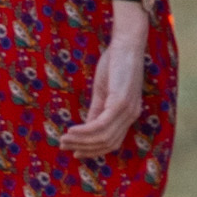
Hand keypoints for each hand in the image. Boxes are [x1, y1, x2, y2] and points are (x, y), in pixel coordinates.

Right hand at [54, 4, 153, 156]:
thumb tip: (85, 130)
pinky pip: (102, 125)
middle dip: (85, 148)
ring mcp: (128, 110)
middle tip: (64, 146)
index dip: (93, 150)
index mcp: (129, 114)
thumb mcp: (103, 91)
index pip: (112, 142)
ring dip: (82, 141)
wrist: (126, 43)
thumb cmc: (116, 63)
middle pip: (108, 143)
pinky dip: (86, 131)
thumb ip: (97, 111)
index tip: (75, 152)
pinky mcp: (121, 102)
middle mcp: (131, 115)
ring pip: (104, 137)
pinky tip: (72, 131)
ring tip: (64, 139)